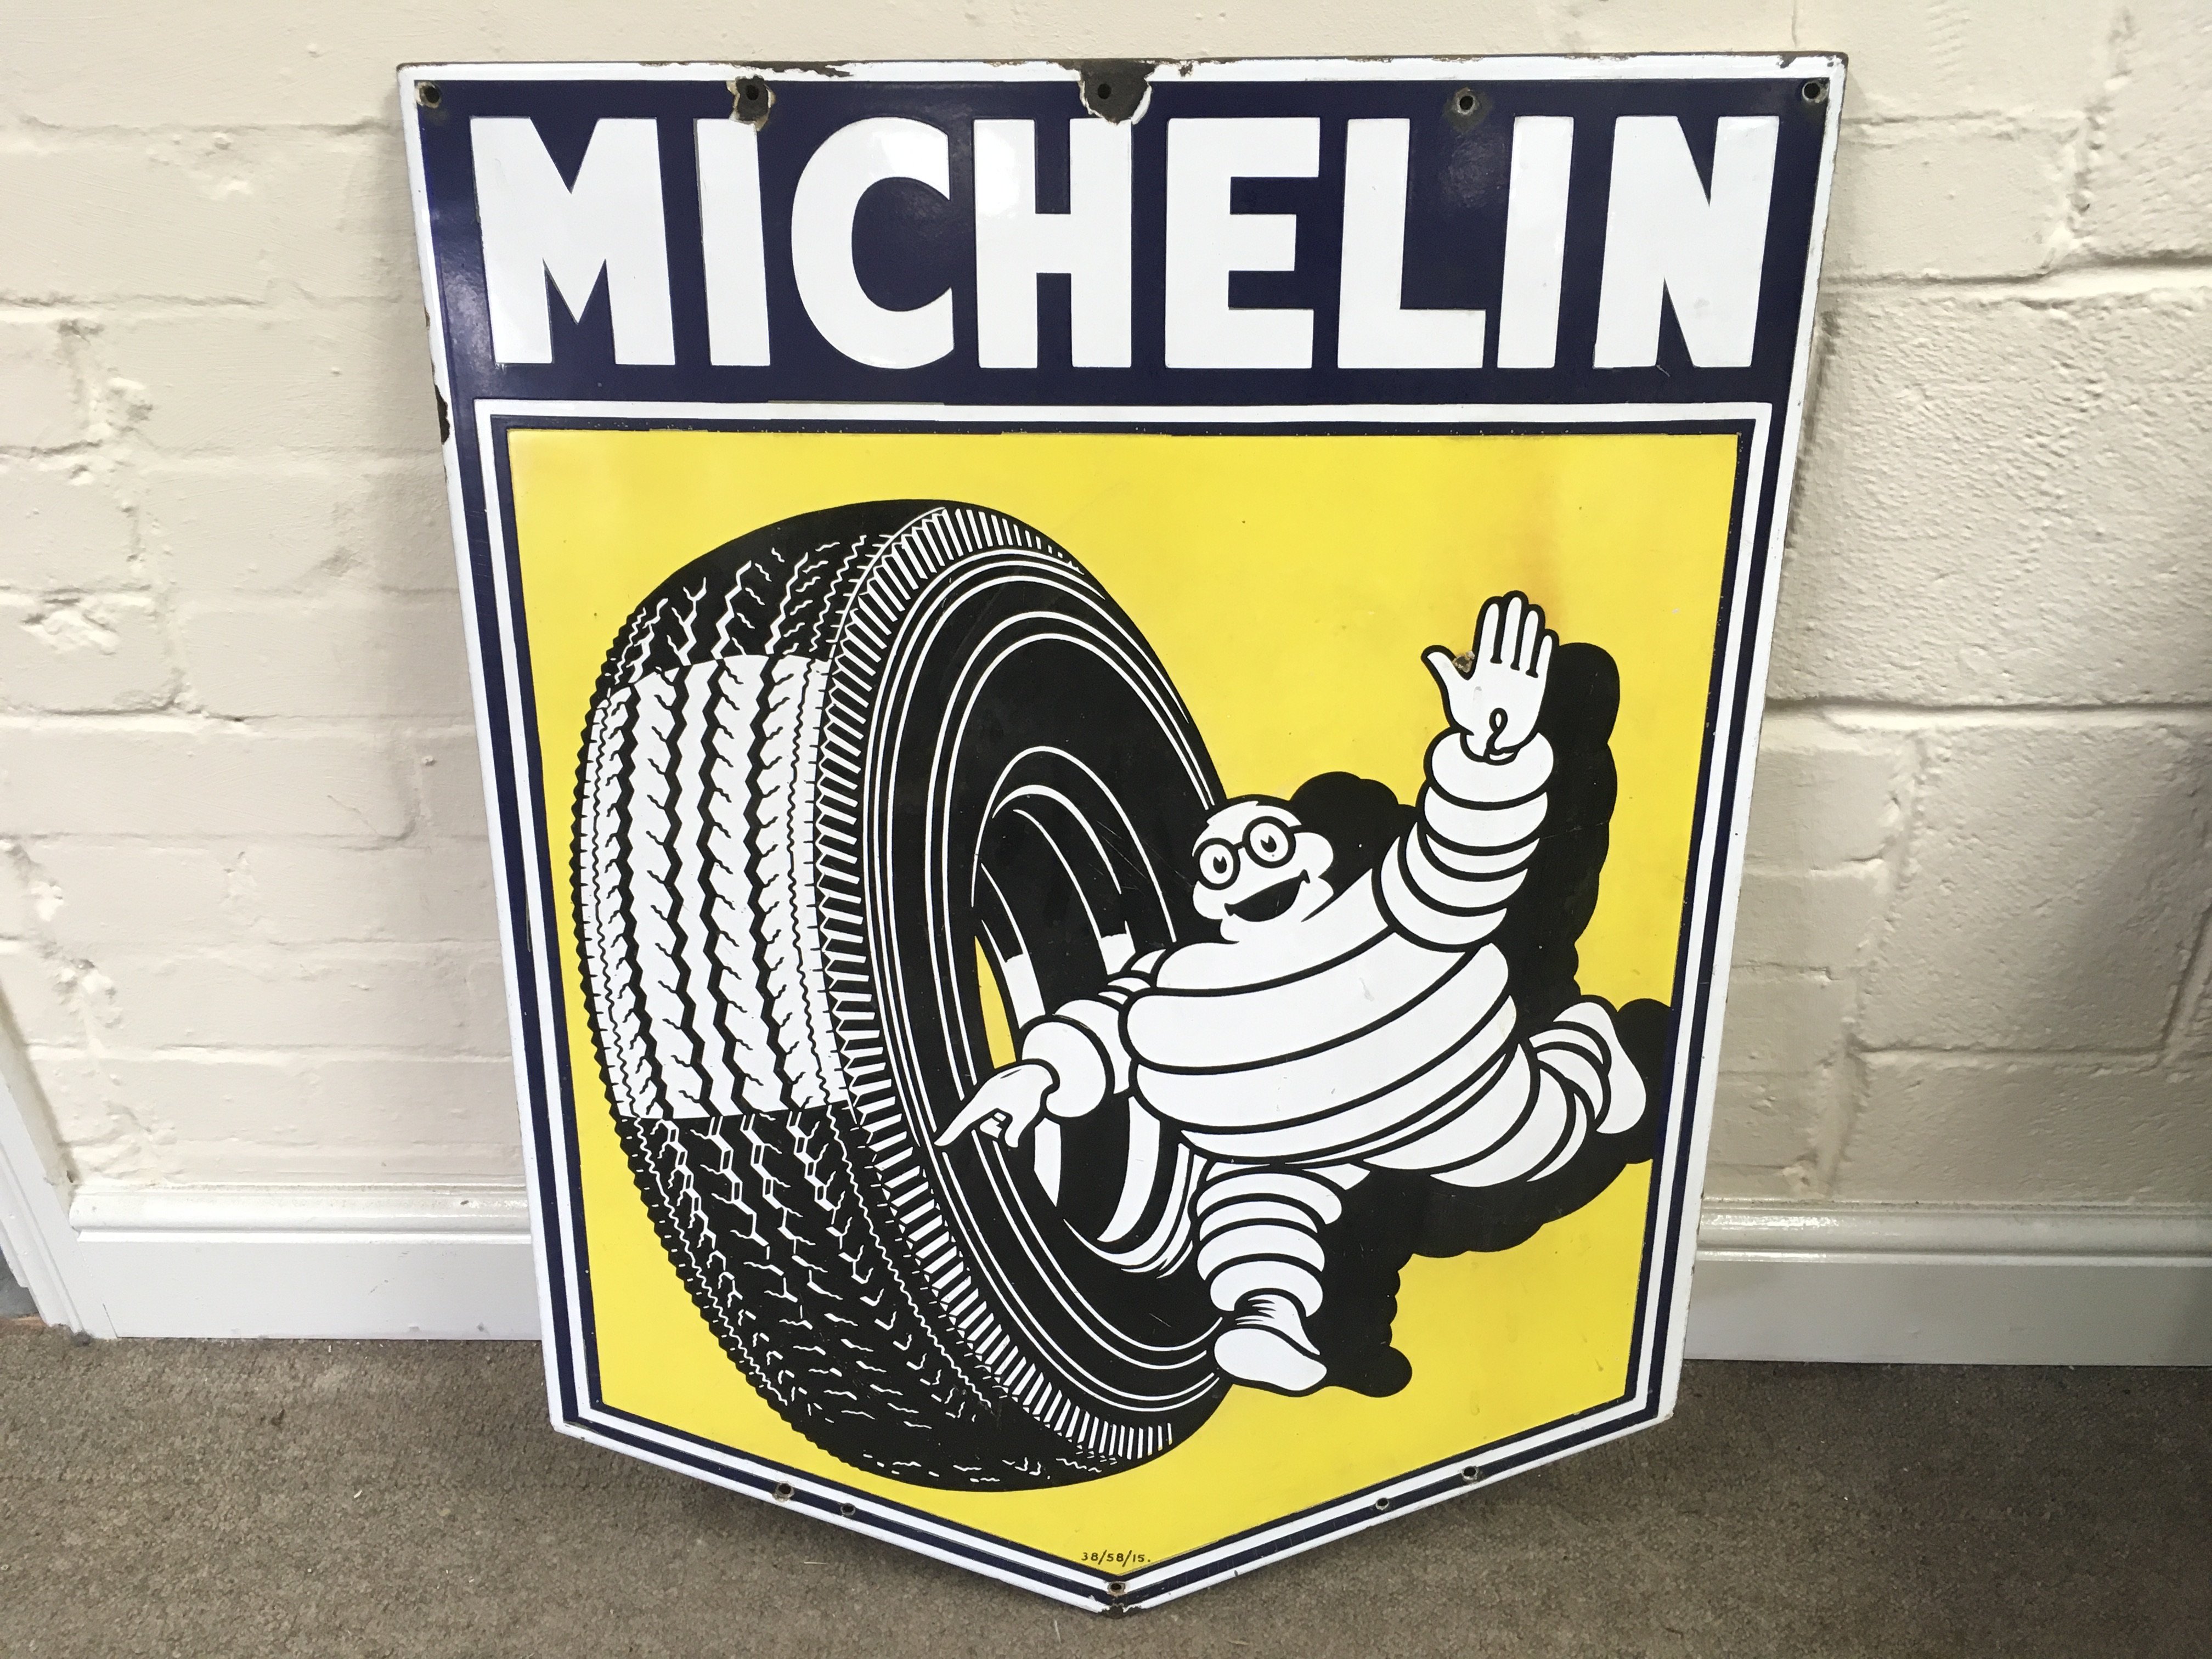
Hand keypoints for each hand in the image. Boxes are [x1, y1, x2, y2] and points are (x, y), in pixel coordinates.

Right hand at [935, 1061, 1054, 1148]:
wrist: (1041, 1068)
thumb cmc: (1033, 1090)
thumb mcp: (1026, 1113)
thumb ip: (1016, 1132)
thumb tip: (1010, 1143)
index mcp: (987, 1098)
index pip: (964, 1119)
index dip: (951, 1132)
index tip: (938, 1143)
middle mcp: (984, 1095)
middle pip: (986, 1126)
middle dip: (1001, 1128)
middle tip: (1018, 1115)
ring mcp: (989, 1094)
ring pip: (993, 1120)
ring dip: (1006, 1120)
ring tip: (1020, 1105)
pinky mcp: (996, 1094)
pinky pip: (997, 1113)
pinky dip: (1008, 1114)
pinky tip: (1018, 1102)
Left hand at [1423, 592, 1555, 757]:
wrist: (1491, 742)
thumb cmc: (1471, 718)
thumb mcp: (1455, 695)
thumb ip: (1446, 672)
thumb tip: (1429, 653)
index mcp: (1483, 669)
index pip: (1488, 641)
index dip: (1491, 623)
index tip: (1494, 603)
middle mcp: (1502, 670)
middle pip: (1508, 640)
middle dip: (1512, 619)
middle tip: (1516, 598)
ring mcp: (1519, 678)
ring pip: (1525, 649)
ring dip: (1529, 631)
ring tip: (1533, 610)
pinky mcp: (1535, 689)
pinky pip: (1541, 667)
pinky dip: (1544, 653)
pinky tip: (1548, 636)